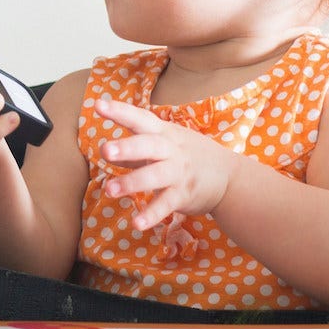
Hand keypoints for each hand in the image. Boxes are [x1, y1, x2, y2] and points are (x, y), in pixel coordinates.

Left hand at [94, 97, 237, 230]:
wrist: (230, 176)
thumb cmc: (188, 155)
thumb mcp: (164, 143)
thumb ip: (135, 148)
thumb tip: (105, 150)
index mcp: (163, 132)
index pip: (140, 118)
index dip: (120, 111)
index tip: (98, 105)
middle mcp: (171, 149)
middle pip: (148, 145)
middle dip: (127, 147)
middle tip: (104, 150)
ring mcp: (178, 172)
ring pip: (155, 175)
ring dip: (132, 182)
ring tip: (110, 190)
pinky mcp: (184, 194)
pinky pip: (166, 204)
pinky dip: (152, 214)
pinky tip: (136, 223)